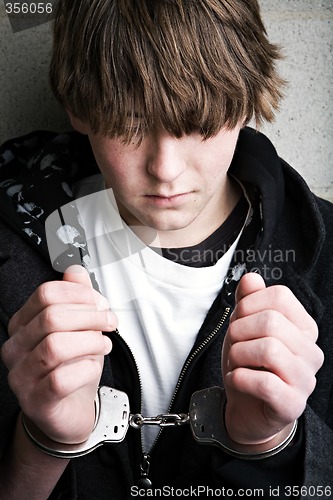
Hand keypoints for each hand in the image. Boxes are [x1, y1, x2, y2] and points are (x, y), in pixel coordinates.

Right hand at [1, 265, 115, 444]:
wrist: (69, 410)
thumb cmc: (72, 367)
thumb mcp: (79, 327)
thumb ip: (76, 297)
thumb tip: (75, 270)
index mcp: (23, 324)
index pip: (46, 294)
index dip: (80, 294)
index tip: (101, 303)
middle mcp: (16, 348)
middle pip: (52, 318)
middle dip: (91, 316)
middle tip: (110, 322)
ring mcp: (22, 376)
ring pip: (55, 346)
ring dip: (90, 341)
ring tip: (104, 344)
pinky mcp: (36, 401)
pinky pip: (61, 379)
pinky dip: (86, 369)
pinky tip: (94, 366)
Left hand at [222, 273, 323, 446]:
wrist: (247, 408)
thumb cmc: (249, 363)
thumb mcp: (244, 326)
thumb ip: (248, 300)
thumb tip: (251, 278)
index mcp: (304, 327)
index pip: (280, 296)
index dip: (249, 304)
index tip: (240, 320)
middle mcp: (311, 351)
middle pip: (271, 321)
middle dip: (239, 331)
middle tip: (234, 345)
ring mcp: (305, 379)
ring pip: (268, 349)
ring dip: (238, 355)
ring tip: (236, 363)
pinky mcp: (292, 405)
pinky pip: (264, 383)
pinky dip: (240, 378)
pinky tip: (237, 380)